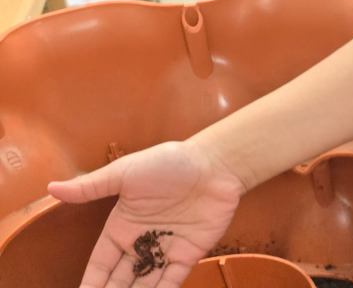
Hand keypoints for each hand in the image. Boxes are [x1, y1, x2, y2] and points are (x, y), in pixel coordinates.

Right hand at [48, 141, 244, 287]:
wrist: (215, 164)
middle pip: (119, 279)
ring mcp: (166, 250)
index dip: (91, 282)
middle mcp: (142, 243)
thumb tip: (52, 188)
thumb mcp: (125, 173)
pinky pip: (172, 282)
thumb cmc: (169, 163)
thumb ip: (91, 187)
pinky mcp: (190, 255)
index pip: (100, 263)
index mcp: (122, 227)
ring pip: (144, 285)